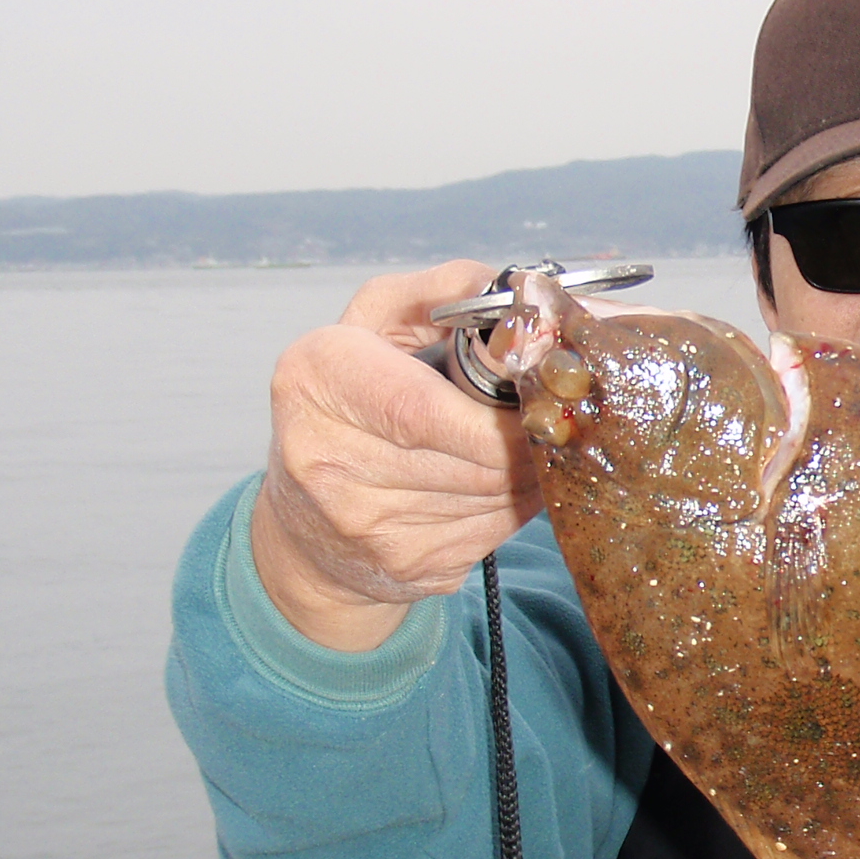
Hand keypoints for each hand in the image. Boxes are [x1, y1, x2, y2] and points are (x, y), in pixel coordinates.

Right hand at [252, 260, 540, 650]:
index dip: (498, 413)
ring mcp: (362, 521)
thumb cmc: (352, 400)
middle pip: (473, 457)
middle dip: (528, 440)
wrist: (306, 527)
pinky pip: (493, 530)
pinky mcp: (403, 566)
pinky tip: (501, 484)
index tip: (540, 398)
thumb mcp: (378, 323)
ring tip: (522, 446)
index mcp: (316, 376)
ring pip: (493, 494)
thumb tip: (525, 293)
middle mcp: (326, 454)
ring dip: (527, 471)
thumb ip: (446, 292)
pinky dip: (515, 505)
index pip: (423, 409)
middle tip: (553, 419)